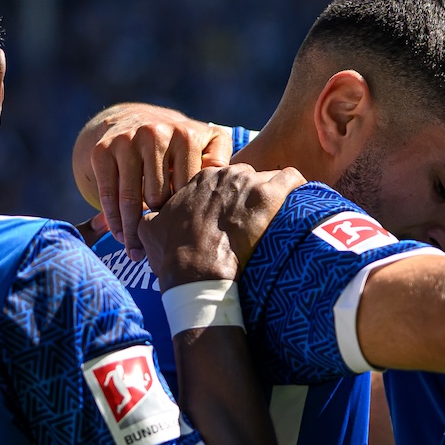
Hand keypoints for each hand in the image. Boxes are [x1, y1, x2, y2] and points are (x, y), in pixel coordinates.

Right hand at [86, 106, 235, 258]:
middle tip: (163, 250)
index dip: (188, 215)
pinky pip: (108, 193)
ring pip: (130, 198)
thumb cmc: (180, 145)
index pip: (188, 188)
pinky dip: (113, 218)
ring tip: (137, 254)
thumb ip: (219, 161)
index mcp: (186, 136)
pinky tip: (120, 237)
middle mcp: (155, 135)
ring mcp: (127, 141)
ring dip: (132, 231)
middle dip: (161, 224)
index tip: (190, 239)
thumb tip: (223, 183)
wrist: (135, 120)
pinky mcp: (103, 151)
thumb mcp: (207, 142)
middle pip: (158, 196)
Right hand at [138, 165, 304, 286]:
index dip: (229, 199)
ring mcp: (248, 182)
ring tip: (280, 217)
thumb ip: (150, 218)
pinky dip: (297, 188)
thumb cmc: (175, 255)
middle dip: (250, 197)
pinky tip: (299, 203)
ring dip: (274, 196)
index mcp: (199, 180)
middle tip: (255, 221)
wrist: (198, 270)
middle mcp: (224, 174)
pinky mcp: (271, 194)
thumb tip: (145, 218)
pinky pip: (292, 178)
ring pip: (269, 177)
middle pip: (246, 178)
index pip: (222, 180)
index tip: (234, 217)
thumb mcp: (151, 232)